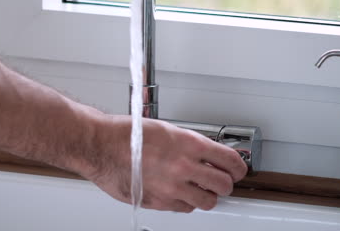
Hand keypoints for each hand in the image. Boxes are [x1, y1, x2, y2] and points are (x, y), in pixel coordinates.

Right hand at [82, 115, 247, 212]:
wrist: (101, 146)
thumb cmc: (127, 135)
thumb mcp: (167, 130)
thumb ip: (190, 145)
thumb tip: (208, 156)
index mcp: (188, 144)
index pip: (230, 161)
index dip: (239, 167)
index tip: (238, 169)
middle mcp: (183, 167)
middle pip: (224, 185)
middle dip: (226, 183)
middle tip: (222, 180)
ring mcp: (171, 187)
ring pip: (208, 202)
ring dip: (208, 195)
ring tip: (201, 188)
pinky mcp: (159, 202)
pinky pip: (185, 209)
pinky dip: (187, 203)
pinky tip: (180, 192)